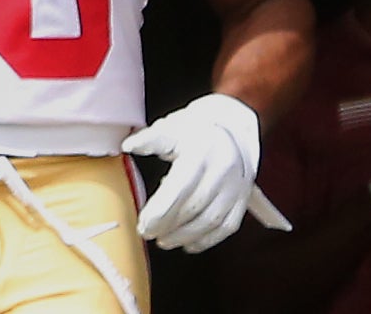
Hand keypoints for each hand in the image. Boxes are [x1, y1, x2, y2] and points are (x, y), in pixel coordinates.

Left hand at [125, 91, 262, 251]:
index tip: (143, 223)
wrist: (233, 127)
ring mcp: (237, 187)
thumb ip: (150, 139)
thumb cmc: (196, 129)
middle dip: (168, 225)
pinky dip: (207, 239)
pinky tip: (189, 244)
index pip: (180, 188)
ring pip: (211, 221)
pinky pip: (227, 227)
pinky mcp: (243, 200)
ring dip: (185, 236)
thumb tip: (128, 145)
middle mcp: (223, 171)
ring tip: (164, 241)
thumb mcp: (172, 127)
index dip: (160, 210)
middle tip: (147, 233)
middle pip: (194, 207)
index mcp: (203, 151)